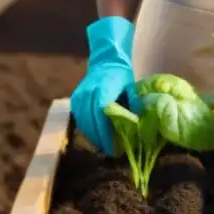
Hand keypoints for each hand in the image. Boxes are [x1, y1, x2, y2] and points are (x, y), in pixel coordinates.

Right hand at [70, 17, 135, 155]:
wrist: (106, 61)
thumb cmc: (121, 75)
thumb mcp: (131, 87)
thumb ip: (134, 104)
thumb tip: (138, 123)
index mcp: (102, 90)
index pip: (101, 115)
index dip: (105, 133)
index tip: (113, 147)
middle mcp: (88, 93)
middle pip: (91, 122)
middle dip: (100, 139)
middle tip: (110, 152)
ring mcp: (79, 96)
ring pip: (83, 122)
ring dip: (92, 136)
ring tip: (104, 147)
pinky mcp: (74, 99)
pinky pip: (79, 118)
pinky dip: (86, 129)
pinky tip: (95, 136)